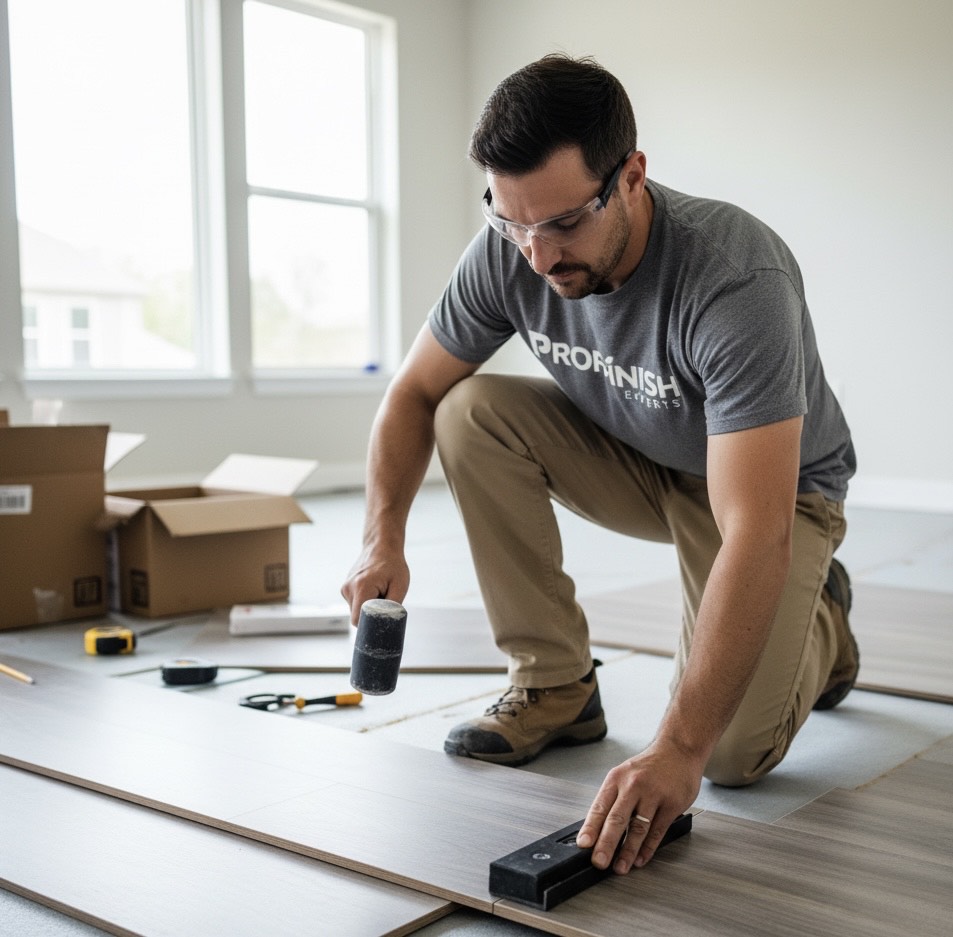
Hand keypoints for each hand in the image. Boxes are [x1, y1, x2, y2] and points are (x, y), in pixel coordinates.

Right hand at [341, 545, 409, 623]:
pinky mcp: (345, 588)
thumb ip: (392, 607)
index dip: (369, 627)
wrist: (381, 546)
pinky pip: (355, 603)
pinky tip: (373, 590)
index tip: (380, 626)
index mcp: (361, 588)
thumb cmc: (393, 565)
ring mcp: (345, 588)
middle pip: (357, 617)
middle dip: (370, 617)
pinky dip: (364, 602)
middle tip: (385, 604)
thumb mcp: (400, 586)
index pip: (358, 620)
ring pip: (356, 611)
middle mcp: (349, 588)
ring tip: (380, 593)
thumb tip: (386, 624)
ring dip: (368, 608)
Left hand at [576, 739, 702, 872]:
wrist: (678, 750)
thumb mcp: (625, 775)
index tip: (584, 844)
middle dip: (606, 844)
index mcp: (616, 778)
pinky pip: (657, 831)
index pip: (599, 806)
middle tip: (599, 862)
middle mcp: (633, 785)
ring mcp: (653, 795)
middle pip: (616, 819)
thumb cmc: (649, 766)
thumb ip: (614, 799)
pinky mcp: (672, 804)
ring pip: (637, 828)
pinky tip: (641, 859)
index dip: (590, 828)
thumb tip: (598, 829)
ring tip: (620, 867)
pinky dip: (648, 849)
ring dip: (627, 851)